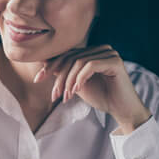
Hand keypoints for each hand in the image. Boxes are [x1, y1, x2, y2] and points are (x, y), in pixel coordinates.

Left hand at [34, 45, 150, 133]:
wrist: (120, 109)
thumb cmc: (101, 97)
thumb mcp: (76, 84)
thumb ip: (64, 73)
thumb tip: (43, 62)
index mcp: (92, 52)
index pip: (67, 55)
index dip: (51, 66)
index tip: (38, 79)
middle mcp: (101, 49)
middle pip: (71, 58)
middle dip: (59, 77)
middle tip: (54, 95)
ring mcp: (109, 53)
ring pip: (79, 62)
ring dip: (69, 81)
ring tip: (66, 97)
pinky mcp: (115, 61)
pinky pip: (90, 65)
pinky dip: (80, 78)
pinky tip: (76, 90)